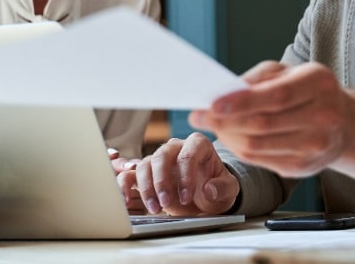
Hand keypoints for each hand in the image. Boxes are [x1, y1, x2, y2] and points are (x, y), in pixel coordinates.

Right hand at [116, 133, 238, 215]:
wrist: (206, 198)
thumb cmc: (217, 189)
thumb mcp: (229, 190)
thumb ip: (223, 187)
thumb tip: (209, 189)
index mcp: (198, 145)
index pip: (187, 154)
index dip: (185, 176)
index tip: (186, 196)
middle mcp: (177, 148)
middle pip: (162, 156)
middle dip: (162, 181)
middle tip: (166, 203)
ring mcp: (160, 159)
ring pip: (145, 165)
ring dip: (147, 187)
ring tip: (155, 208)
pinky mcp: (148, 173)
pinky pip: (130, 175)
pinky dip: (125, 187)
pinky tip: (127, 201)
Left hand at [189, 61, 348, 177]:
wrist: (343, 124)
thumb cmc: (308, 91)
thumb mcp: (289, 72)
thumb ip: (257, 79)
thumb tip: (222, 94)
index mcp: (319, 84)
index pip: (276, 96)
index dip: (241, 102)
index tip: (212, 104)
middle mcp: (323, 116)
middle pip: (263, 124)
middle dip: (224, 121)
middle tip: (198, 116)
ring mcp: (316, 146)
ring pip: (257, 146)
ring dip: (227, 136)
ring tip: (213, 126)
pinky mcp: (304, 167)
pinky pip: (260, 160)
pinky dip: (239, 149)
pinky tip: (231, 138)